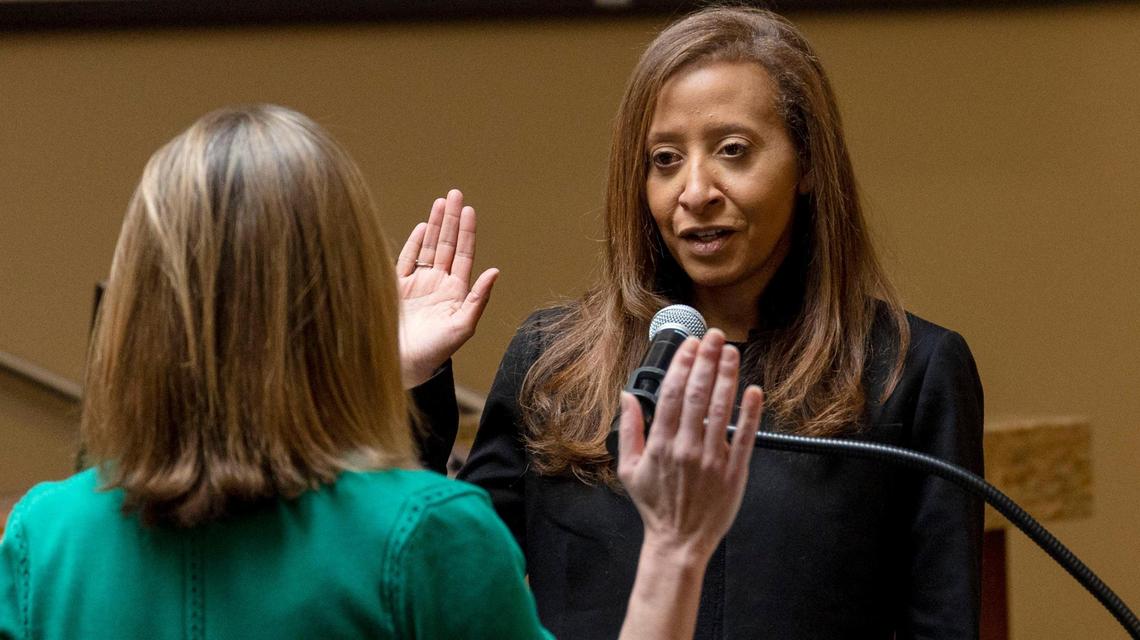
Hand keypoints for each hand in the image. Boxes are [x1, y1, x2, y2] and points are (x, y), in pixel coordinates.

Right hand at [396, 189, 498, 387]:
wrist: (401, 365)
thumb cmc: (434, 352)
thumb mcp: (461, 327)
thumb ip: (478, 299)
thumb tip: (495, 271)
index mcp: (455, 292)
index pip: (464, 255)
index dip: (467, 232)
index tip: (468, 209)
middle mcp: (438, 285)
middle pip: (447, 245)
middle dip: (451, 220)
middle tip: (455, 193)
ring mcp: (417, 285)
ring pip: (428, 247)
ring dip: (435, 225)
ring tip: (441, 202)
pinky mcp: (396, 288)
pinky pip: (407, 259)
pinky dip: (414, 242)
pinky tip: (422, 227)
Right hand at [617, 329, 761, 560]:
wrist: (679, 541)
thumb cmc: (655, 506)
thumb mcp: (628, 468)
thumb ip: (628, 430)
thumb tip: (626, 396)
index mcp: (661, 444)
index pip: (673, 394)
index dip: (683, 365)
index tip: (691, 345)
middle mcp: (687, 448)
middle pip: (699, 394)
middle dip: (707, 360)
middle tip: (714, 337)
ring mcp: (713, 459)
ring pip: (722, 409)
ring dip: (728, 376)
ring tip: (731, 352)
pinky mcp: (734, 472)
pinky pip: (745, 436)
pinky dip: (750, 412)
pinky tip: (753, 390)